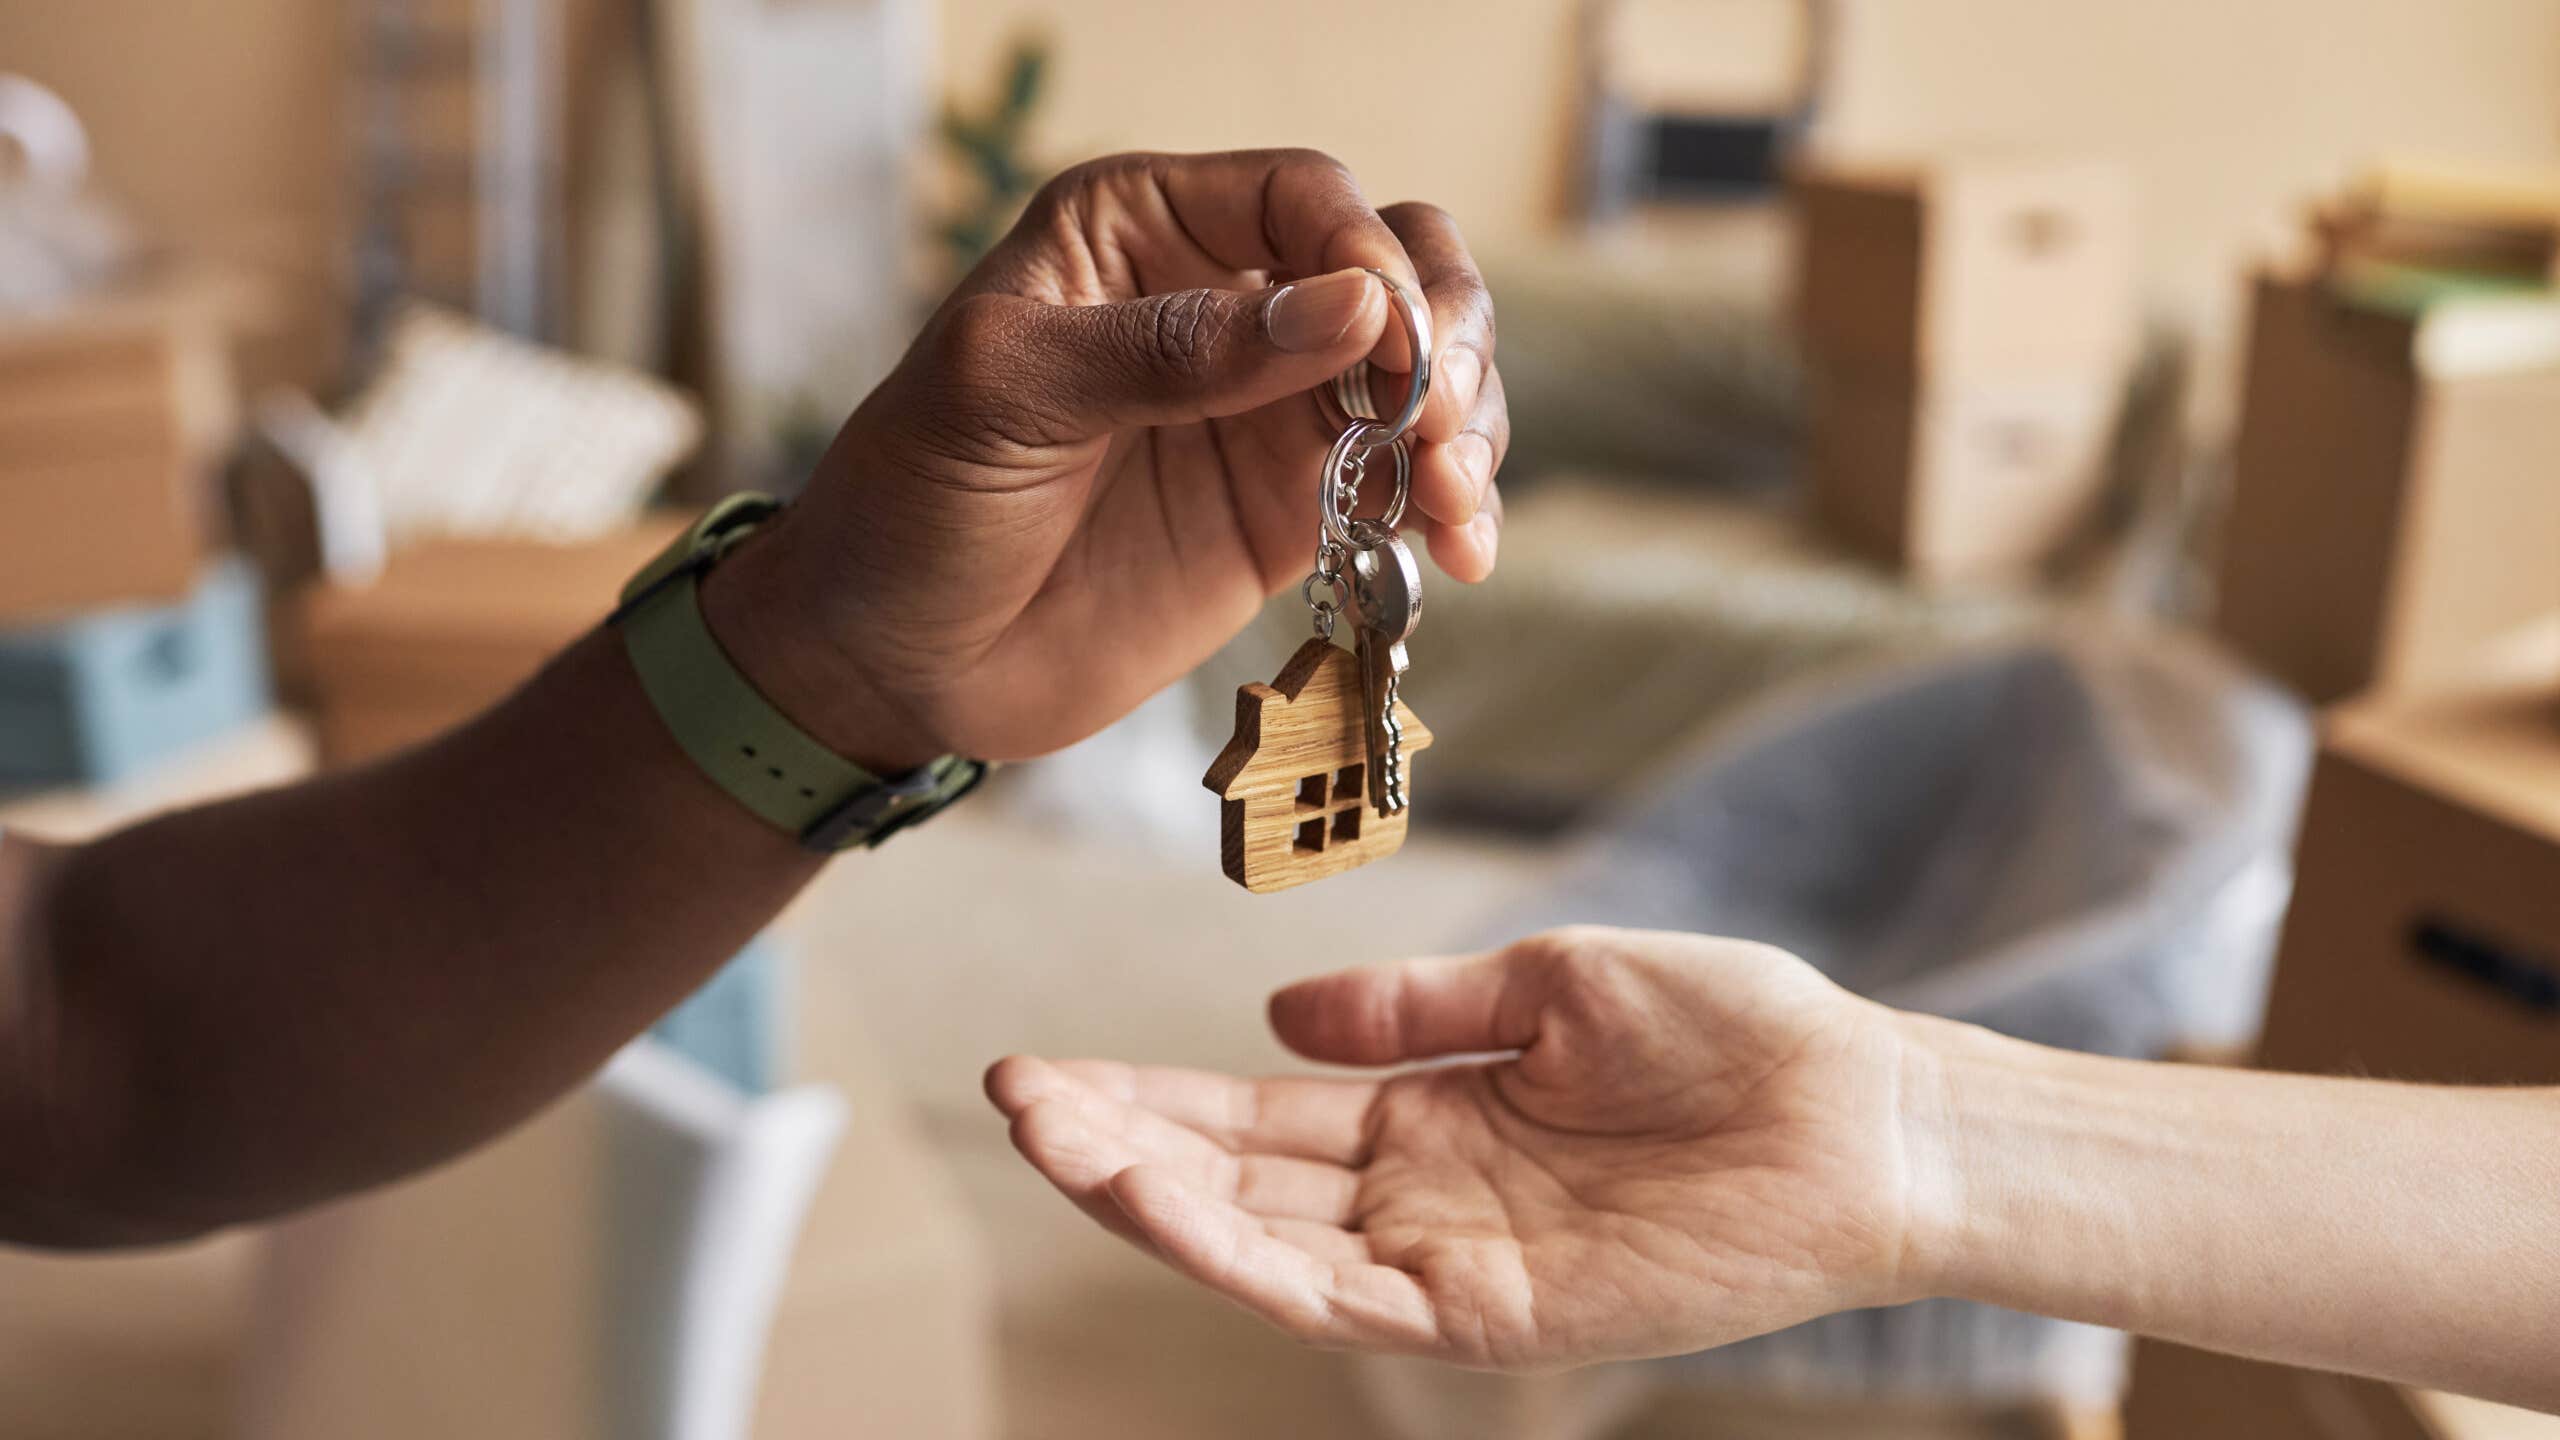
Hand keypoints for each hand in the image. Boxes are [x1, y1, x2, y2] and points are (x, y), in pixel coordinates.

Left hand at [710, 149, 1506, 769]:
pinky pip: (1406, 483)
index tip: (1387, 340)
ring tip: (1450, 507)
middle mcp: (1225, 301)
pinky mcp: (1291, 512)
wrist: (888, 662)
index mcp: (1143, 231)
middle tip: (1434, 426)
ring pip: (1425, 373)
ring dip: (1467, 425)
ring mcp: (1268, 410)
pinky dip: (1451, 508)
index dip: (1366, 256)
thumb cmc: (911, 501)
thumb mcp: (1010, 395)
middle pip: (1398, 268)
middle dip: (1444, 333)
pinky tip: (1457, 554)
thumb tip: (1350, 311)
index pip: (1304, 197)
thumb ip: (1171, 348)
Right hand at [984, 926, 1938, 1370]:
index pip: (1249, 1118)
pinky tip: (1167, 1210)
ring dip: (1152, 1205)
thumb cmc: (1732, 1033)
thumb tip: (1273, 1018)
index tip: (1036, 1073)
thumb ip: (1411, 1009)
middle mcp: (1417, 1203)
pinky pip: (1344, 1302)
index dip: (1142, 1099)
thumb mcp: (1550, 984)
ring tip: (1054, 1145)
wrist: (1862, 1105)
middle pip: (1231, 1188)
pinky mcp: (1495, 1318)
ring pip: (1265, 1251)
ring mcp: (1449, 1266)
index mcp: (1424, 1119)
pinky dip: (1247, 1263)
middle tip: (1009, 1103)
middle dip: (1113, 1150)